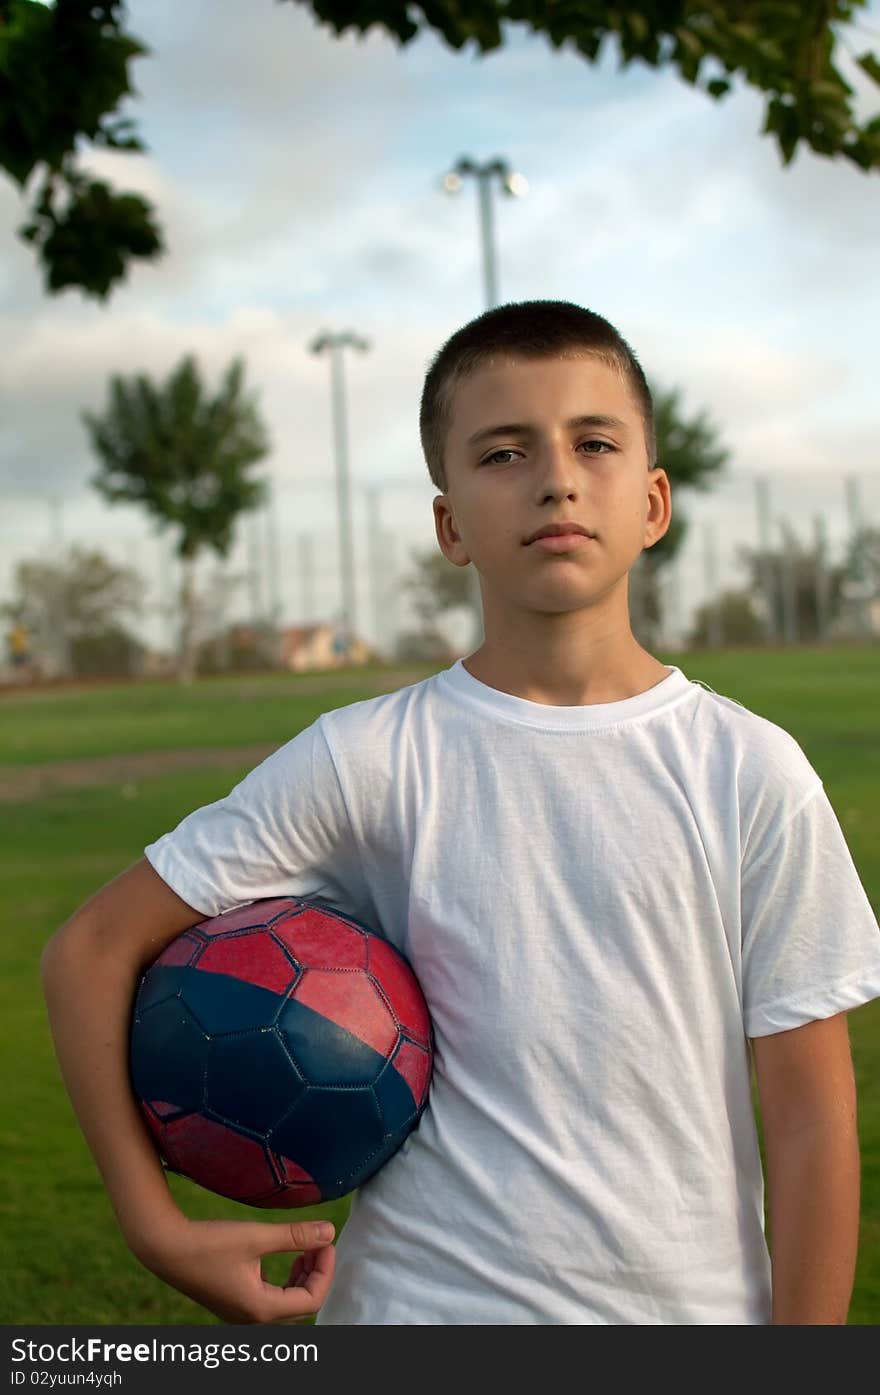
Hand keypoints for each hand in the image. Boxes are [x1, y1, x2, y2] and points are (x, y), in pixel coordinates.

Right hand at [137, 1215, 336, 1322]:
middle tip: (318, 1243)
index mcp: (261, 1308)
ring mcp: (241, 1313)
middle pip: (301, 1305)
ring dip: (301, 1278)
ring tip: (304, 1248)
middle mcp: (252, 1318)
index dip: (325, 1270)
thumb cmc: (209, 1243)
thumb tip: (329, 1231)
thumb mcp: (256, 1236)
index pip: (311, 1299)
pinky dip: (284, 1280)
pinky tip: (282, 1256)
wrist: (165, 1249)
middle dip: (316, 1274)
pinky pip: (271, 1299)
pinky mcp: (234, 1302)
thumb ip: (295, 1235)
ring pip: (286, 1304)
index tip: (326, 1241)